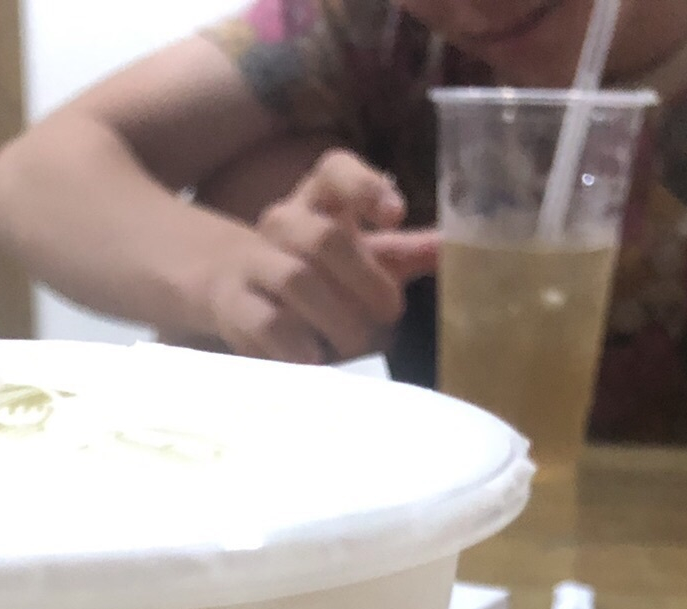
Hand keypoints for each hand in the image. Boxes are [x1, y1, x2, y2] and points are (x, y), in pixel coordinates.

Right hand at [198, 149, 439, 363]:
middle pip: (324, 237)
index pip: (334, 171)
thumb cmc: (317, 274)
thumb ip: (405, 254)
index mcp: (319, 201)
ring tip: (357, 347)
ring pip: (296, 280)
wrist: (234, 288)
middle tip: (390, 315)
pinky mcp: (232, 303)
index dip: (363, 186)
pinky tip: (317, 360)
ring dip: (336, 318)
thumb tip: (454, 248)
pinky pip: (266, 323)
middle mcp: (284, 222)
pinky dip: (297, 345)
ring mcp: (253, 261)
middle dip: (365, 280)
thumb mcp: (362, 258)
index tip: (395, 214)